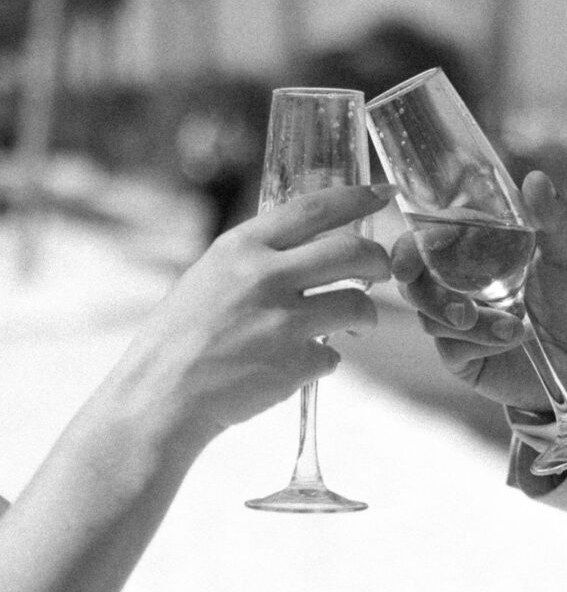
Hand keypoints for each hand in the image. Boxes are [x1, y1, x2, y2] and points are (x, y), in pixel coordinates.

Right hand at [102, 184, 394, 445]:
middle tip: (383, 270)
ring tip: (355, 325)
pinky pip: (334, 355)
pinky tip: (299, 366)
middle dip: (380, 259)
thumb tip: (310, 244)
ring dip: (366, 315)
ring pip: (359, 304)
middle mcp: (266, 277)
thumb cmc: (180, 337)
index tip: (382, 193)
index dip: (357, 196)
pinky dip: (324, 361)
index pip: (314, 207)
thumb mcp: (210, 275)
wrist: (158, 399)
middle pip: (353, 251)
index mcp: (242, 248)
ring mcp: (284, 321)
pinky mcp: (296, 363)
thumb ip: (258, 257)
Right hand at [393, 171, 566, 413]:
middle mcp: (461, 278)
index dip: (417, 241)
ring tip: (515, 327)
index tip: (417, 253)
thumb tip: (535, 179)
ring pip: (428, 314)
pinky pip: (448, 346)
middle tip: (455, 304)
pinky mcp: (461, 353)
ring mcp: (458, 317)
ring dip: (469, 321)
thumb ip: (554, 219)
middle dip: (423, 288)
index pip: (432, 233)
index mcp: (480, 245)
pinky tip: (511, 340)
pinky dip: (478, 342)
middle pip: (414, 276)